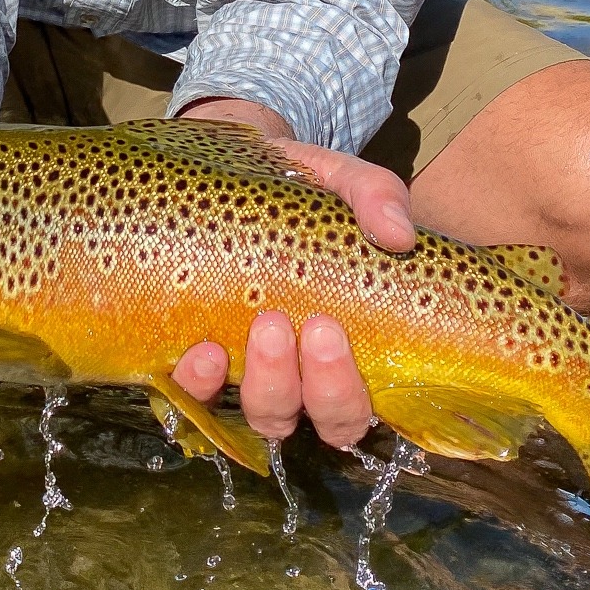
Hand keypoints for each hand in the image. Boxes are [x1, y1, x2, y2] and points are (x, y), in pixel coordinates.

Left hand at [170, 121, 418, 447]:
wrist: (228, 169)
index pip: (354, 408)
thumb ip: (374, 195)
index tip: (333, 329)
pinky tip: (205, 350)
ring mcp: (241, 373)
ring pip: (263, 416)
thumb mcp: (339, 179)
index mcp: (341, 351)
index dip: (346, 391)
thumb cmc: (297, 191)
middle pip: (314, 420)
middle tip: (313, 326)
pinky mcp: (192, 359)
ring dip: (267, 384)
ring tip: (265, 326)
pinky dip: (200, 384)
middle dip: (319, 387)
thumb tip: (398, 234)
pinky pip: (192, 398)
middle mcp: (296, 376)